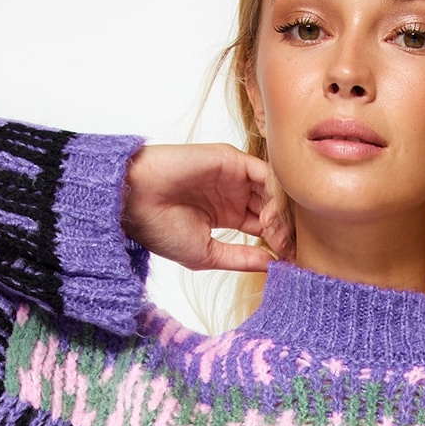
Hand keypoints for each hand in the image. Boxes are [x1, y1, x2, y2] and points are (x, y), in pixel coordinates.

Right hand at [120, 142, 292, 272]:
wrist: (134, 202)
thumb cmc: (159, 230)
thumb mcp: (207, 254)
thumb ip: (242, 258)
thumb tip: (273, 265)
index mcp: (227, 214)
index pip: (265, 226)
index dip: (279, 243)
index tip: (290, 262)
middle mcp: (234, 194)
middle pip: (274, 207)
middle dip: (285, 229)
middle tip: (289, 249)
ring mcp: (234, 176)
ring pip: (273, 191)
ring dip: (280, 214)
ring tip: (276, 236)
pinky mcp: (231, 160)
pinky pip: (265, 174)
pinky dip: (273, 195)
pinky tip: (268, 218)